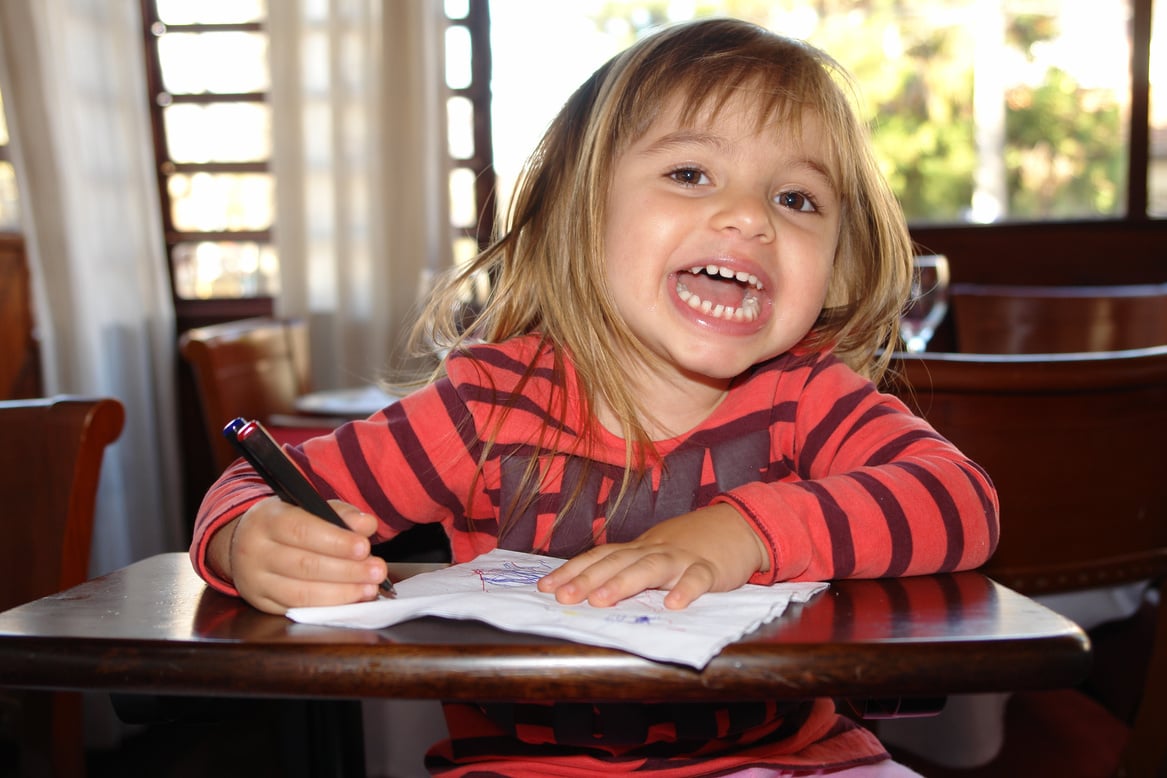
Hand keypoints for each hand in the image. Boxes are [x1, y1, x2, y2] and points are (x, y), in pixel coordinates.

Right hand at [208, 496, 388, 614]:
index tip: (364, 547)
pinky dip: (328, 607)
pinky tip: (351, 600)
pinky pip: (297, 610)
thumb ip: (341, 513)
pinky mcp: (261, 603)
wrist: (244, 542)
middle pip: (304, 565)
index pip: (302, 530)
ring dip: (342, 593)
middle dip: (347, 570)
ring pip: (301, 593)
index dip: (335, 542)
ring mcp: (255, 580)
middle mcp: (255, 550)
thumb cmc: (288, 523)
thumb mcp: (309, 507)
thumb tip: (367, 524)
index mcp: (267, 519)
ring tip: (370, 588)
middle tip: (377, 571)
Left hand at [535, 503, 767, 608]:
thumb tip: (584, 589)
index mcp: (637, 549)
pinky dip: (687, 589)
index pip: (598, 557)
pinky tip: (674, 605)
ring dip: (623, 583)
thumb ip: (626, 569)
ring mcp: (682, 558)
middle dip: (587, 579)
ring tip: (601, 601)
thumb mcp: (654, 554)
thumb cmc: (688, 547)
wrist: (736, 527)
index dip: (571, 571)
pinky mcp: (710, 569)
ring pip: (650, 568)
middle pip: (616, 562)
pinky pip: (698, 579)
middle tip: (563, 597)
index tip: (544, 587)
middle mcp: (654, 550)